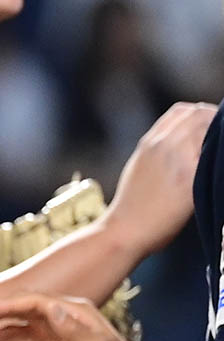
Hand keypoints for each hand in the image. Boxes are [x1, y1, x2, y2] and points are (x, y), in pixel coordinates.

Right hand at [0, 294, 173, 340]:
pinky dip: (11, 332)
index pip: (33, 301)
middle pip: (23, 306)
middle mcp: (65, 313)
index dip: (7, 306)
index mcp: (74, 310)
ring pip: (23, 318)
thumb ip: (75, 329)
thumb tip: (51, 308)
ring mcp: (61, 327)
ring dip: (0, 319)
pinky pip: (29, 332)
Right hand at [104, 102, 214, 256]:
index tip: (211, 126)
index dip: (202, 113)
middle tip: (222, 138)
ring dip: (220, 138)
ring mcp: (178, 160)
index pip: (182, 110)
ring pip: (210, 130)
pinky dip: (219, 154)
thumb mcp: (139, 166)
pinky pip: (214, 155)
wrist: (126, 229)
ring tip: (219, 154)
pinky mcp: (191, 179)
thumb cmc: (134, 204)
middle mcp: (163, 145)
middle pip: (199, 115)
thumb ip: (159, 150)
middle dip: (216, 121)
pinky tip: (219, 168)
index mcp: (150, 142)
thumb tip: (184, 144)